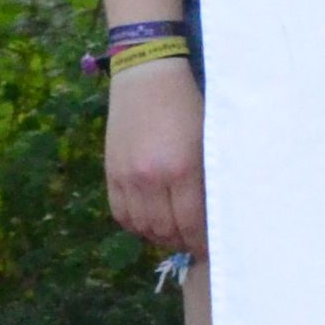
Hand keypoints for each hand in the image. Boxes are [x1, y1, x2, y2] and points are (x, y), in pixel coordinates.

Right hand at [107, 59, 205, 253]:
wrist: (147, 77)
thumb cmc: (189, 104)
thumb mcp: (209, 139)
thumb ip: (209, 177)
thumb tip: (214, 213)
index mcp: (182, 169)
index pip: (191, 222)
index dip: (202, 241)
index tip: (212, 247)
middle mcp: (150, 178)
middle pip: (164, 229)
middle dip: (182, 241)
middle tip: (195, 242)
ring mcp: (126, 177)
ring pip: (141, 226)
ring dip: (158, 236)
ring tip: (175, 233)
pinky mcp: (110, 173)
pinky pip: (120, 214)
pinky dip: (136, 225)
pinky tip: (151, 222)